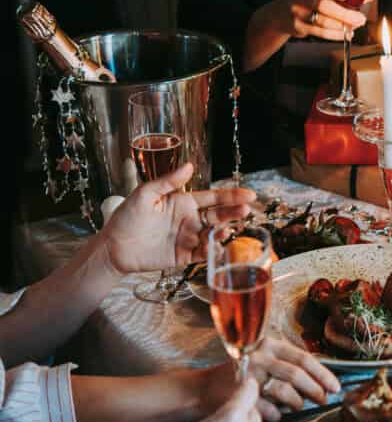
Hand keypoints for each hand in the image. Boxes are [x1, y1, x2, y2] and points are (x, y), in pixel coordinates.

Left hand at [100, 164, 255, 274]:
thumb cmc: (126, 218)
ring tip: (226, 230)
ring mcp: (188, 238)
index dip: (231, 196)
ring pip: (213, 235)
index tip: (248, 194)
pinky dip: (212, 251)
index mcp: (183, 202)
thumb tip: (189, 166)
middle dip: (233, 213)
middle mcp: (190, 220)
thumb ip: (168, 181)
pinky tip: (216, 247)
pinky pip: (203, 254)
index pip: (212, 198)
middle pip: (218, 215)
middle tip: (246, 210)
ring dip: (223, 232)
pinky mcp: (184, 256)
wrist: (113, 248)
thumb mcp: (145, 194)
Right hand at [201, 337, 340, 421]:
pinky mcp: (240, 394)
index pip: (304, 358)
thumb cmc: (242, 376)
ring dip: (298, 402)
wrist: (204, 389)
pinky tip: (277, 415)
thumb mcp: (265, 360)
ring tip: (299, 406)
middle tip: (323, 400)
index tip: (335, 387)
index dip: (323, 374)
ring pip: (285, 390)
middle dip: (315, 390)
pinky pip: (270, 409)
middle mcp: (259, 356)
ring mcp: (249, 374)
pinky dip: (278, 414)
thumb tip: (323, 381)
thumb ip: (289, 365)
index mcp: (269, 344)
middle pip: (297, 374)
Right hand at [275, 0, 366, 41]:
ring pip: (322, 21)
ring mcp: (297, 11)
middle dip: (344, 13)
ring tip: (355, 26)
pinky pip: (319, 32)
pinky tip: (346, 34)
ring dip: (342, 26)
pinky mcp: (298, 26)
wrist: (280, 13)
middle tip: (360, 18)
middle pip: (322, 4)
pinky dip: (335, 35)